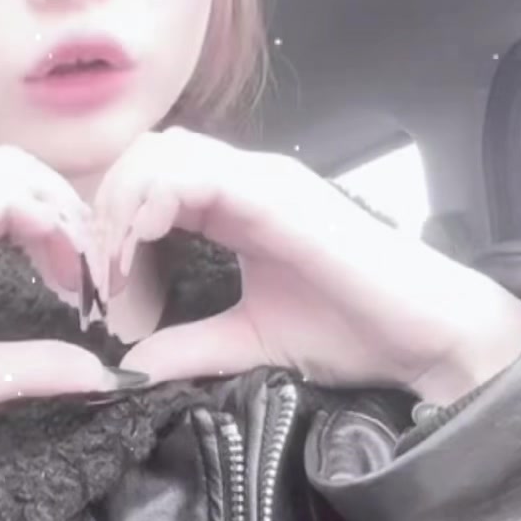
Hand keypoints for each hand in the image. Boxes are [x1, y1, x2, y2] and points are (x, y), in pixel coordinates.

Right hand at [0, 143, 118, 450]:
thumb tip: (96, 373)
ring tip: (78, 258)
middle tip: (91, 260)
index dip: (50, 221)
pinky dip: (34, 214)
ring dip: (50, 201)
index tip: (80, 278)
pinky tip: (56, 260)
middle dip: (58, 199)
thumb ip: (28, 369)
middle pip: (4, 164)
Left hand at [90, 128, 520, 397]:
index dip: (110, 217)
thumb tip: (127, 367)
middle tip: (95, 271)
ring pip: (167, 153)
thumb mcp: (249, 343)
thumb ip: (188, 347)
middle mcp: (249, 181)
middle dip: (106, 205)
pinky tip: (140, 248)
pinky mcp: (281, 196)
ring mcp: (266, 182)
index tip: (95, 279)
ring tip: (114, 265)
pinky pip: (200, 175)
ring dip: (123, 202)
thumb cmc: (353, 331)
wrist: (425, 336)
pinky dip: (155, 203)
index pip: (152, 176)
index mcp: (238, 205)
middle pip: (148, 154)